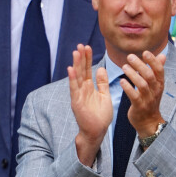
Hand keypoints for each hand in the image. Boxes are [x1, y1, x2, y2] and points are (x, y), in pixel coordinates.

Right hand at [68, 44, 112, 164]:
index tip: (87, 47)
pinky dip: (72, 80)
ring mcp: (78, 96)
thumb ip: (102, 83)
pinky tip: (70, 70)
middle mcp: (82, 90)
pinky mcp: (76, 103)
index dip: (87, 58)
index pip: (87, 69)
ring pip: (76, 77)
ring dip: (75, 65)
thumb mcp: (104, 96)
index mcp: (89, 88)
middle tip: (80, 45)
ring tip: (75, 52)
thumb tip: (101, 69)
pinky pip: (74, 89)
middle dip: (81, 58)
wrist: (97, 131)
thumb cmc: (100, 116)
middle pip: (81, 71)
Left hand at [121, 50, 165, 137]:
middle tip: (130, 56)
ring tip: (124, 67)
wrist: (148, 122)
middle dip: (140, 65)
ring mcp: (148, 99)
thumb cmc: (150, 100)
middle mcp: (156, 91)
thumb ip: (156, 70)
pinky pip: (134, 96)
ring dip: (133, 75)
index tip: (145, 52)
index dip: (153, 60)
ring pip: (142, 84)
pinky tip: (121, 81)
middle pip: (150, 75)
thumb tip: (162, 55)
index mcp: (160, 84)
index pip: (159, 70)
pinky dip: (128, 88)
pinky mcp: (139, 106)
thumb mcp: (156, 86)